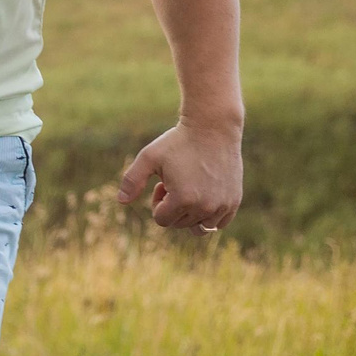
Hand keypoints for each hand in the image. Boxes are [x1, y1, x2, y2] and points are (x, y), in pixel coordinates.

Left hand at [118, 119, 242, 232]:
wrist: (213, 128)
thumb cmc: (178, 142)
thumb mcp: (149, 157)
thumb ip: (132, 180)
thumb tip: (121, 202)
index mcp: (183, 200)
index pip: (162, 220)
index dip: (157, 202)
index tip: (162, 183)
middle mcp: (206, 207)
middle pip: (180, 224)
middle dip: (173, 207)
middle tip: (175, 182)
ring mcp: (223, 205)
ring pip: (201, 227)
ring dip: (191, 213)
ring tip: (190, 188)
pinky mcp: (234, 201)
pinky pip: (220, 223)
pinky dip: (210, 215)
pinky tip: (205, 194)